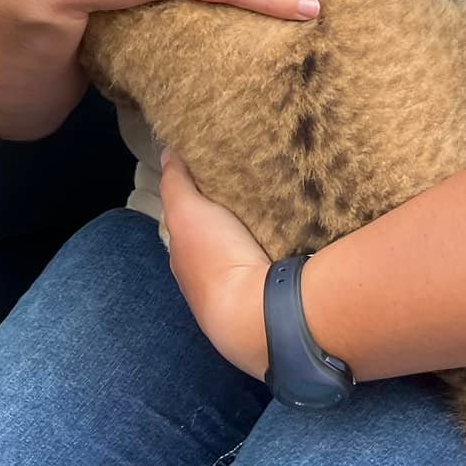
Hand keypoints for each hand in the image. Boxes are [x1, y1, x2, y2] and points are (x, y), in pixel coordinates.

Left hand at [160, 152, 270, 380]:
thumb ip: (176, 182)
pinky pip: (277, 268)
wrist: (257, 313)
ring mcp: (243, 296)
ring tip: (282, 205)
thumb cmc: (215, 259)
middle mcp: (210, 284)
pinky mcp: (276, 301)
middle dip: (231, 221)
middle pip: (221, 243)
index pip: (187, 228)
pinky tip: (297, 233)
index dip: (198, 203)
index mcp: (186, 263)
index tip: (216, 179)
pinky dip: (283, 251)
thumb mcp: (187, 210)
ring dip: (260, 237)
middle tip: (254, 187)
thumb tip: (168, 152)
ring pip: (250, 257)